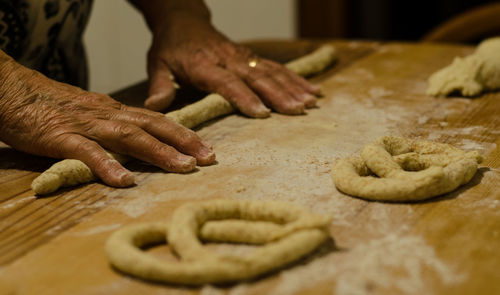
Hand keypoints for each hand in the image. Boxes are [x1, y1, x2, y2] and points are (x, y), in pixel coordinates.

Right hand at [0, 54, 214, 186]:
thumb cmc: (52, 106)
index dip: (183, 133)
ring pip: (129, 137)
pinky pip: (87, 152)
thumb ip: (115, 126)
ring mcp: (86, 126)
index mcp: (115, 111)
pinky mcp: (62, 137)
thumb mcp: (92, 113)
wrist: (13, 91)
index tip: (207, 149)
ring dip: (159, 152)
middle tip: (209, 158)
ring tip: (183, 167)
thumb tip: (140, 139)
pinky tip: (124, 180)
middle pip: (153, 126)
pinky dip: (107, 166)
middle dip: (184, 141)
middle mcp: (108, 115)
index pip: (157, 121)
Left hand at [144, 11, 320, 115]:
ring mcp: (242, 57)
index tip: (262, 113)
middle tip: (298, 111)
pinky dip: (295, 79)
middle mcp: (227, 59)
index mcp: (204, 65)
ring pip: (271, 71)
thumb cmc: (171, 47)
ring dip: (292, 87)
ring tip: (311, 103)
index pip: (227, 82)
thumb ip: (160, 85)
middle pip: (256, 77)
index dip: (244, 97)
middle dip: (279, 95)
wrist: (183, 21)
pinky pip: (276, 67)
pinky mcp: (251, 57)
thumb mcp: (158, 63)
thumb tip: (155, 106)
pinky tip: (312, 90)